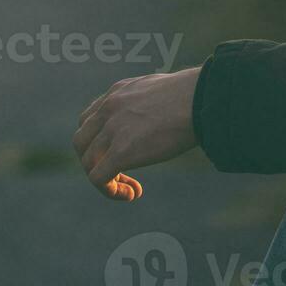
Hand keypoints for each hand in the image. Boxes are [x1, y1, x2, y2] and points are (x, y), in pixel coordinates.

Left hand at [73, 67, 200, 201]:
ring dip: (105, 180)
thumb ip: (150, 103)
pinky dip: (110, 191)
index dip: (99, 141)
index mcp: (118, 92)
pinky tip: (132, 194)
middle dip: (95, 161)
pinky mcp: (122, 151)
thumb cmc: (197, 95)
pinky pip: (99, 178)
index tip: (120, 154)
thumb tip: (159, 117)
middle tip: (119, 174)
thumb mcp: (163, 90)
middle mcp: (109, 108)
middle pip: (81, 142)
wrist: (204, 98)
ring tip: (128, 189)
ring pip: (88, 162)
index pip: (90, 119)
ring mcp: (113, 129)